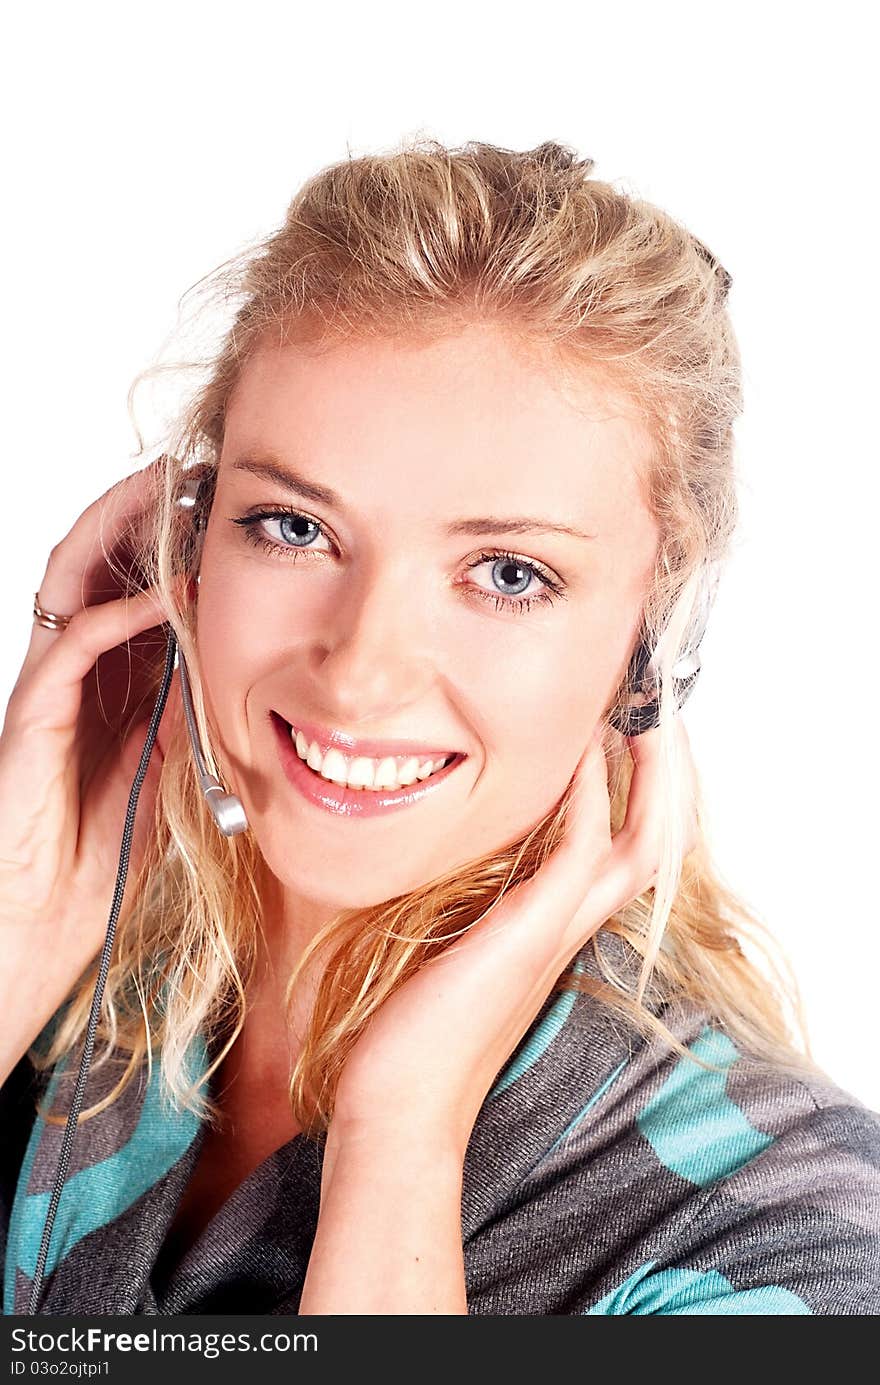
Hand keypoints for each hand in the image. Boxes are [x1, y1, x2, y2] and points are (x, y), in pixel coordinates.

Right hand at [0, 458, 182, 1077]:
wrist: (43, 922)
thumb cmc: (105, 852)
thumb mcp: (175, 765)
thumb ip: (198, 709)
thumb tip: (249, 659)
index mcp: (112, 677)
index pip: (139, 586)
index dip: (176, 541)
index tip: (226, 505)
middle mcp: (77, 668)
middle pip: (102, 564)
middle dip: (144, 512)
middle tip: (196, 469)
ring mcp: (50, 685)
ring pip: (75, 581)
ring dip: (121, 531)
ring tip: (170, 491)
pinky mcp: (30, 715)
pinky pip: (73, 646)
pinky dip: (121, 613)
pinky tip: (169, 593)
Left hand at [328, 717, 698, 1157]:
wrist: (397, 1110)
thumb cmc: (409, 1038)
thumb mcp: (443, 951)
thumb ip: (461, 908)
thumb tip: (443, 859)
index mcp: (552, 934)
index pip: (623, 856)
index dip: (638, 799)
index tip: (623, 740)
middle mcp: (568, 932)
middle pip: (658, 846)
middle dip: (668, 781)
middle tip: (658, 719)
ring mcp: (555, 933)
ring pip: (643, 844)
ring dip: (648, 776)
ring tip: (640, 718)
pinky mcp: (530, 933)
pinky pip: (583, 848)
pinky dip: (590, 795)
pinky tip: (582, 752)